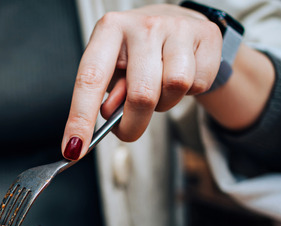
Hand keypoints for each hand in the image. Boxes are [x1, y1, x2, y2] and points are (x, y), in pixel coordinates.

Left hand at [61, 4, 221, 159]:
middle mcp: (142, 25)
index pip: (90, 79)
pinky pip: (198, 84)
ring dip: (165, 103)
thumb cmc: (138, 51)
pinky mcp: (206, 35)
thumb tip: (111, 115)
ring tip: (158, 89)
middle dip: (134, 124)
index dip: (81, 118)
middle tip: (129, 128)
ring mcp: (177, 28)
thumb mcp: (114, 67)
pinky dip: (190, 92)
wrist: (178, 22)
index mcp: (109, 30)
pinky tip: (181, 76)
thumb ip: (108, 92)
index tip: (74, 149)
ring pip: (174, 88)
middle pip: (141, 94)